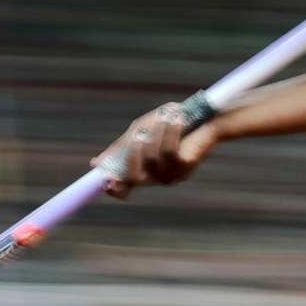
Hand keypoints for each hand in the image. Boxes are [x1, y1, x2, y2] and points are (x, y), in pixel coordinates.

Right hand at [90, 102, 218, 199]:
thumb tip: (96, 165)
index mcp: (146, 171)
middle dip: (133, 152)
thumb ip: (122, 146)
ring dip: (156, 135)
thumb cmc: (173, 123)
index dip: (114, 188)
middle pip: (134, 176)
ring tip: (166, 117)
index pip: (125, 188)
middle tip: (139, 133)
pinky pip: (169, 152)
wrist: (209, 117)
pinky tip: (177, 120)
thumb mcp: (142, 130)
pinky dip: (170, 133)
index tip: (105, 179)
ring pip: (152, 160)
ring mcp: (173, 174)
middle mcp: (159, 178)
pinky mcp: (186, 165)